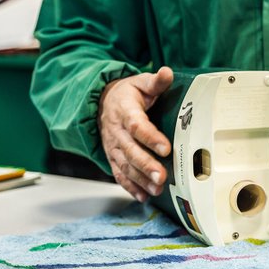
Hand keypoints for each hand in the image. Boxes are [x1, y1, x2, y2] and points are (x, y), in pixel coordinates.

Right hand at [98, 67, 173, 201]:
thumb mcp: (140, 83)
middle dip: (146, 165)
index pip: (137, 126)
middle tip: (162, 176)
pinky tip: (144, 196)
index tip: (165, 148)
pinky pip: (120, 174)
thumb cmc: (127, 94)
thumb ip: (155, 82)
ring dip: (141, 179)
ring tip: (157, 188)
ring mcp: (113, 147)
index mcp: (125, 111)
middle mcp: (117, 132)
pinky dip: (131, 187)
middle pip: (131, 150)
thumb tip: (166, 72)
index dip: (151, 138)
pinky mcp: (113, 157)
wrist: (102, 103)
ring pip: (126, 165)